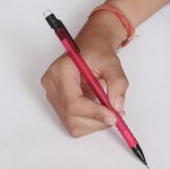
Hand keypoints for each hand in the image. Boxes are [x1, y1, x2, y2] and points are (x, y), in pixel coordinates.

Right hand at [40, 14, 128, 137]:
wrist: (92, 44)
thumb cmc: (98, 50)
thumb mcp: (112, 62)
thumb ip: (117, 83)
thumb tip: (117, 107)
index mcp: (61, 71)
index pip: (73, 103)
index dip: (94, 113)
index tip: (113, 116)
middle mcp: (52, 84)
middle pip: (71, 117)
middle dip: (96, 121)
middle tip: (115, 115)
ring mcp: (53, 94)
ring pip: (72, 123)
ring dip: (93, 122)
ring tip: (107, 107)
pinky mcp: (58, 102)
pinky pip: (73, 121)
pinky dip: (89, 120)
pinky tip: (98, 107)